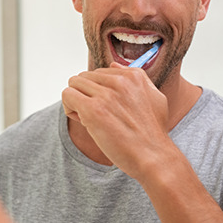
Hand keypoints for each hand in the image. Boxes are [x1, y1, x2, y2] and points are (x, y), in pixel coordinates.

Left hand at [62, 62, 172, 181]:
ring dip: (76, 101)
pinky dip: (69, 108)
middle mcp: (119, 81)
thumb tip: (113, 65)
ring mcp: (106, 94)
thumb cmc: (153, 133)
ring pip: (74, 84)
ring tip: (88, 118)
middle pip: (84, 77)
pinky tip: (82, 121)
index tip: (106, 107)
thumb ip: (135, 77)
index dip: (98, 90)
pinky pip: (67, 95)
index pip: (100, 72)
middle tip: (96, 115)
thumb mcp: (154, 97)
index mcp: (133, 76)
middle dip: (85, 94)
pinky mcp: (93, 109)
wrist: (154, 158)